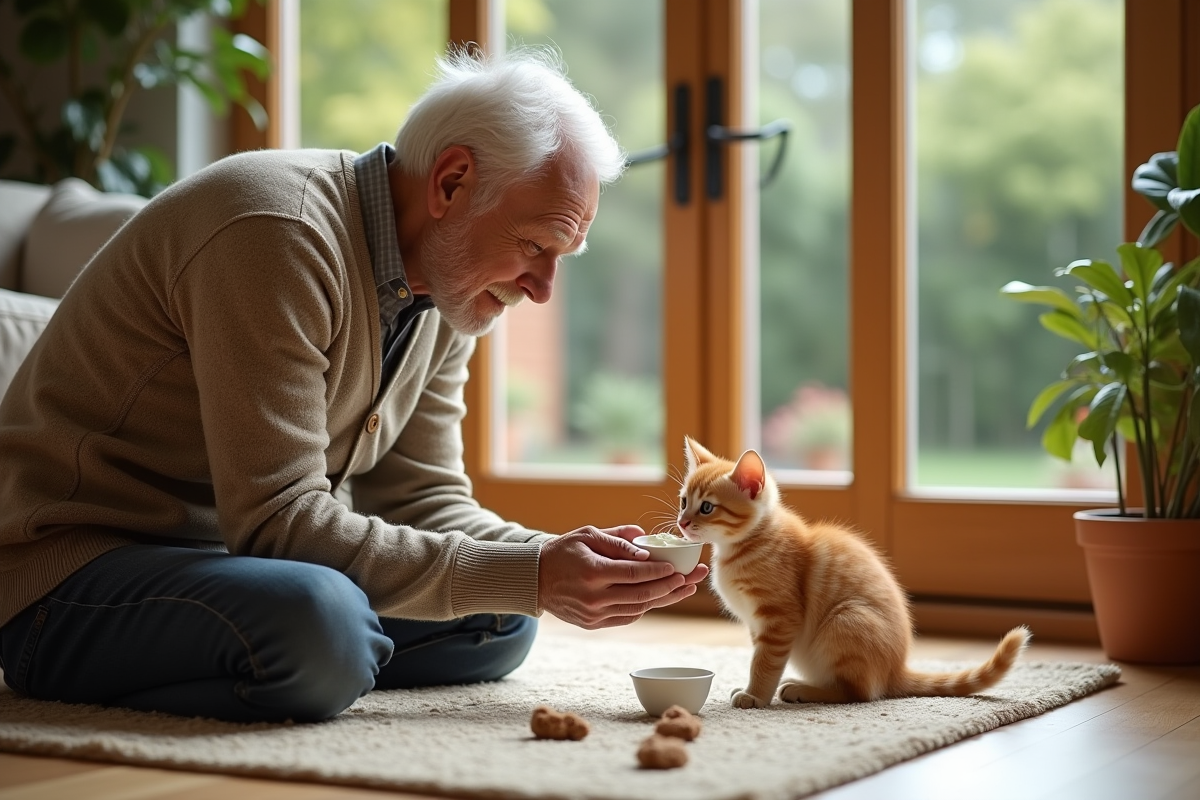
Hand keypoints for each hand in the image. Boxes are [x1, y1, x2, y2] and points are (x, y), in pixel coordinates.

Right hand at [538, 525, 709, 629]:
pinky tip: (660, 596)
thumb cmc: (563, 551)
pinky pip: (627, 616)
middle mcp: (595, 597)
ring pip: (638, 607)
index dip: (659, 572)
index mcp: (593, 572)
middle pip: (642, 594)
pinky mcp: (594, 624)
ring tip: (685, 588)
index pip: (635, 574)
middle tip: (694, 578)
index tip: (678, 568)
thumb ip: (617, 539)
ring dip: (665, 598)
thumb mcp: (587, 535)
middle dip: (672, 586)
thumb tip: (645, 543)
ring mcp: (594, 614)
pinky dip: (645, 606)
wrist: (535, 579)